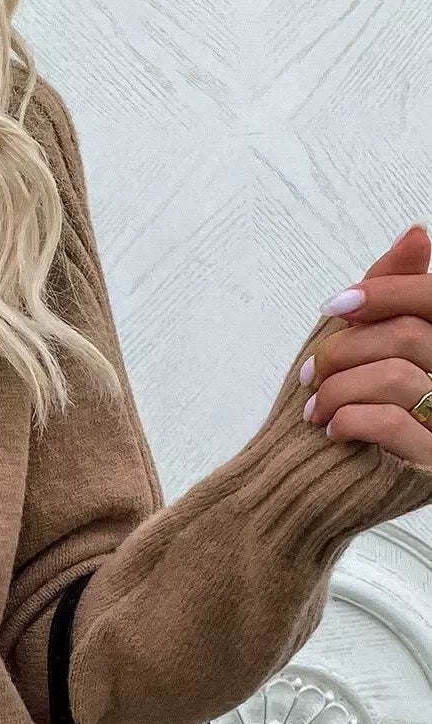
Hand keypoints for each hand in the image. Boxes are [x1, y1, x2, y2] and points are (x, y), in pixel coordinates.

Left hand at [300, 223, 431, 469]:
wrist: (306, 490)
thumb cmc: (340, 411)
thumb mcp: (362, 345)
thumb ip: (392, 294)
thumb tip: (418, 233)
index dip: (386, 293)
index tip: (335, 308)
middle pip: (411, 336)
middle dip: (345, 352)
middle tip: (309, 376)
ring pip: (398, 377)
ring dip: (338, 390)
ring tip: (315, 410)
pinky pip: (393, 421)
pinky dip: (350, 419)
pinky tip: (334, 430)